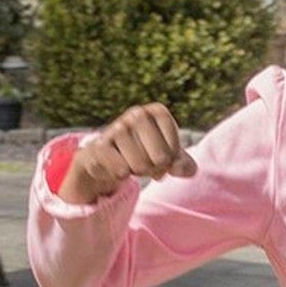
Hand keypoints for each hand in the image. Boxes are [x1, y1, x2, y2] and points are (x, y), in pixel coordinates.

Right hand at [58, 104, 196, 204]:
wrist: (108, 157)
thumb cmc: (144, 152)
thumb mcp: (169, 156)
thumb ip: (183, 164)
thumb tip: (186, 169)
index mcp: (157, 112)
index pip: (175, 148)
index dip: (171, 160)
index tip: (162, 154)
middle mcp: (137, 113)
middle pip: (161, 158)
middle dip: (156, 168)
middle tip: (146, 161)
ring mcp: (116, 127)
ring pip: (141, 166)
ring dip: (138, 172)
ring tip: (131, 161)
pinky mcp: (99, 144)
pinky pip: (121, 170)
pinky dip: (122, 175)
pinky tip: (116, 165)